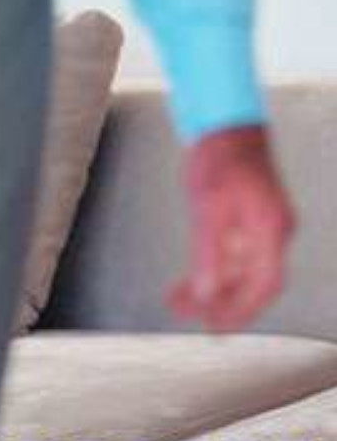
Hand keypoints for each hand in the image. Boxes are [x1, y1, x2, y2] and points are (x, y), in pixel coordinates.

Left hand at [168, 125, 295, 331]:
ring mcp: (261, 226)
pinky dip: (210, 269)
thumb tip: (205, 293)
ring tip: (179, 305)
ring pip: (240, 269)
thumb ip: (208, 253)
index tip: (219, 325)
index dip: (244, 308)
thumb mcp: (208, 208)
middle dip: (225, 304)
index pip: (265, 283)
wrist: (225, 127)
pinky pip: (232, 254)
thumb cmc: (219, 159)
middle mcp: (272, 231)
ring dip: (213, 289)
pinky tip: (186, 281)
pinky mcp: (247, 220)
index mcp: (271, 229)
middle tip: (196, 322)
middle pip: (253, 281)